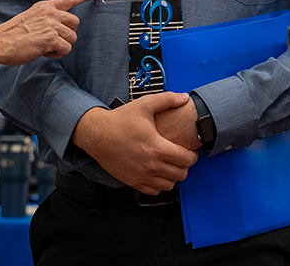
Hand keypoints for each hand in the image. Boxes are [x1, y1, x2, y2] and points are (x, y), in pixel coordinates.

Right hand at [0, 0, 95, 65]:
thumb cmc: (12, 34)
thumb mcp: (30, 17)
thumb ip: (46, 18)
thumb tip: (58, 28)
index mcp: (45, 6)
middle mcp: (50, 13)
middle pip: (75, 22)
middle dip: (68, 33)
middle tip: (53, 40)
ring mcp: (51, 25)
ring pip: (72, 37)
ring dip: (62, 46)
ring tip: (46, 47)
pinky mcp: (50, 38)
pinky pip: (66, 48)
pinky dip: (57, 54)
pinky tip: (45, 52)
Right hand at [73, 93, 197, 192]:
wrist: (97, 134)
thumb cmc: (120, 120)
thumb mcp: (144, 105)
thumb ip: (167, 99)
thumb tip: (185, 97)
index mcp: (157, 147)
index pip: (186, 160)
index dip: (192, 155)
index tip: (190, 150)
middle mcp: (151, 165)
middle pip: (181, 174)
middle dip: (185, 166)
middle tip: (181, 157)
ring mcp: (141, 176)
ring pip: (169, 185)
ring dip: (173, 176)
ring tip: (170, 165)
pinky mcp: (133, 182)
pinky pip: (154, 191)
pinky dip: (159, 184)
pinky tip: (157, 172)